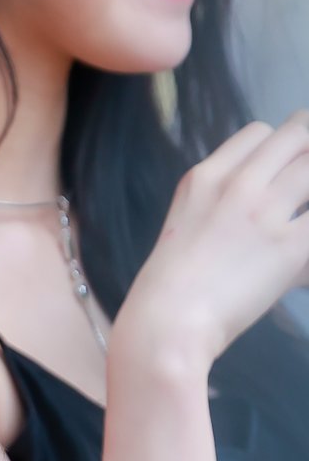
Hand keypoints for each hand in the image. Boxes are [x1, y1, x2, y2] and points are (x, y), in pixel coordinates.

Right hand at [113, 111, 308, 375]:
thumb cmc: (166, 295)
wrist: (165, 327)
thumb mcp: (182, 230)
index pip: (259, 133)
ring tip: (299, 220)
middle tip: (306, 182)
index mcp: (205, 178)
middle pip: (297, 135)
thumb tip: (259, 226)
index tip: (286, 167)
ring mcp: (265, 212)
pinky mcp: (290, 247)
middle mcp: (237, 184)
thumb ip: (218, 212)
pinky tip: (302, 263)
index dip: (281, 146)